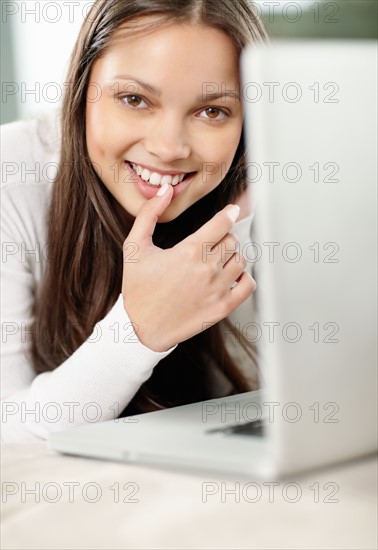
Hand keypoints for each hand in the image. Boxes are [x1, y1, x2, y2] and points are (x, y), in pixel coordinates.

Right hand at [122, 184, 256, 351]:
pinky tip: (230, 277)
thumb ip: (148, 214)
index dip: (229, 213)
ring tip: (217, 260)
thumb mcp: (134, 247)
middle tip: (212, 242)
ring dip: (232, 256)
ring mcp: (217, 289)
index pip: (222, 223)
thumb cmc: (137, 288)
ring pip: (241, 260)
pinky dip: (244, 277)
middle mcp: (207, 269)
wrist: (141, 328)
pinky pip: (248, 285)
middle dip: (223, 237)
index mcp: (189, 251)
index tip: (231, 211)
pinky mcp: (222, 307)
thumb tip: (164, 191)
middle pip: (232, 240)